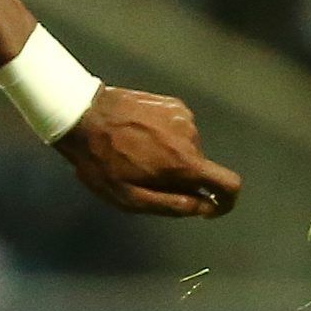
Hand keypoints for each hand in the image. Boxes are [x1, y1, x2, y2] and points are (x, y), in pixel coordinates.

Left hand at [55, 85, 241, 217]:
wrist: (82, 114)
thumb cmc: (100, 162)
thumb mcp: (129, 197)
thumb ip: (171, 205)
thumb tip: (203, 208)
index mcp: (184, 163)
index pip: (228, 184)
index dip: (226, 201)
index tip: (211, 207)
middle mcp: (192, 137)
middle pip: (200, 166)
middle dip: (180, 177)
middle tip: (144, 175)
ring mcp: (184, 116)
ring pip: (188, 147)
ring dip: (170, 155)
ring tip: (136, 152)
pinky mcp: (173, 103)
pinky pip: (178, 128)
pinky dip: (165, 137)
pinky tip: (138, 135)